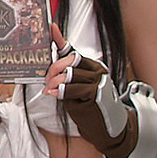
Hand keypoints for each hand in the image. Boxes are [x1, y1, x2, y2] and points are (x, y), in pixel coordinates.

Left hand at [44, 25, 132, 157]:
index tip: (51, 28)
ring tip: (50, 90)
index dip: (60, 39)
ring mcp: (98, 81)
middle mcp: (97, 71)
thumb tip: (50, 72)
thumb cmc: (91, 110)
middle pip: (70, 60)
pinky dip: (61, 90)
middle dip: (53, 68)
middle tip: (46, 80)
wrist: (110, 129)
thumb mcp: (77, 91)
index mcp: (92, 67)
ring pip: (70, 73)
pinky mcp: (96, 93)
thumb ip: (67, 79)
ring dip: (55, 82)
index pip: (73, 50)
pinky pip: (73, 88)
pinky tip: (54, 94)